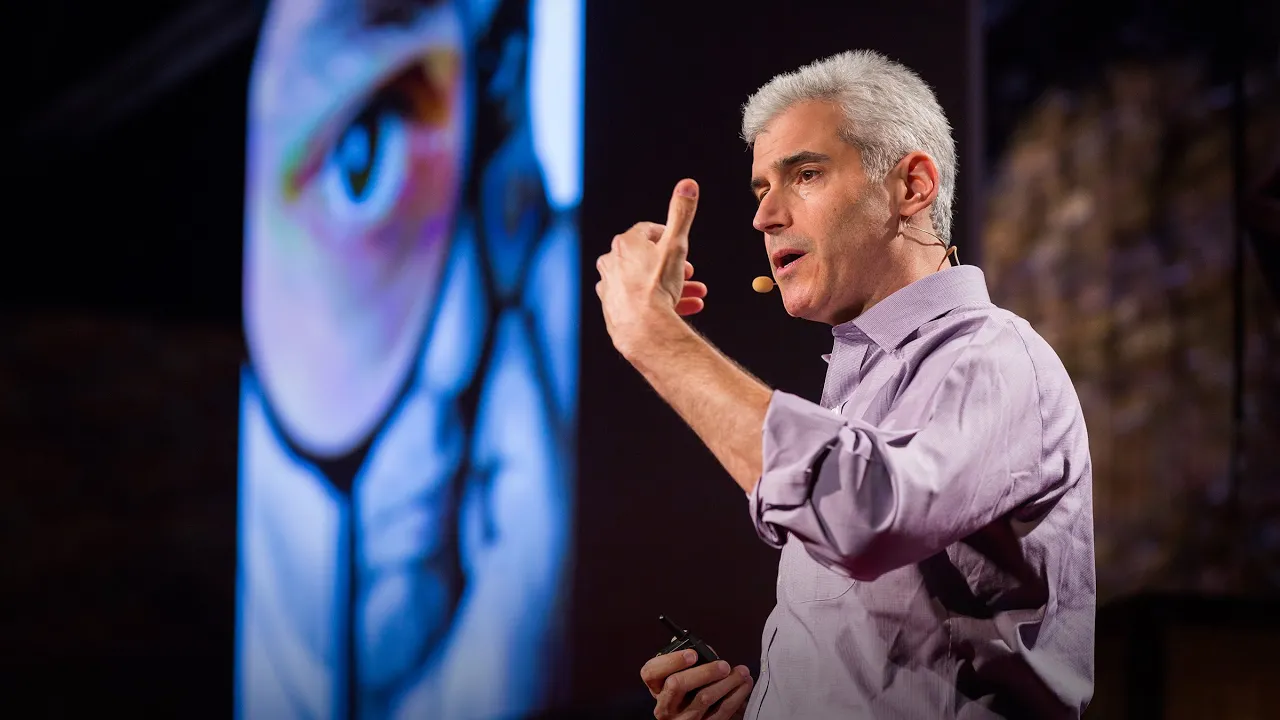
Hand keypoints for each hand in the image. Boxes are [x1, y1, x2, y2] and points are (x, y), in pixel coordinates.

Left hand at [595, 179, 705, 355]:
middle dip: (674, 265)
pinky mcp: (612, 309)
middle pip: (647, 259)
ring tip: (695, 295)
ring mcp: (610, 288)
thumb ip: (682, 214)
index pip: (647, 231)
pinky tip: (681, 309)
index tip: (682, 246)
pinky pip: (639, 302)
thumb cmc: (657, 285)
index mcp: (624, 244)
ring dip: (672, 287)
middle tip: (691, 274)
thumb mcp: (676, 245)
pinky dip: (659, 303)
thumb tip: (688, 183)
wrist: (642, 328)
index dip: (669, 237)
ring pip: (646, 282)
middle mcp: (611, 263)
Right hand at [640, 650, 753, 719]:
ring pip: (703, 699)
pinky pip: (721, 712)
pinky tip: (744, 685)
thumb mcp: (680, 675)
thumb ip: (688, 661)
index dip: (671, 661)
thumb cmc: (689, 690)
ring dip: (727, 683)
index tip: (692, 653)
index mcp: (656, 687)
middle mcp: (665, 706)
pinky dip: (736, 696)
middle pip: (677, 684)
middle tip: (724, 665)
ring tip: (742, 673)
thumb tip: (708, 652)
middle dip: (704, 672)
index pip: (651, 671)